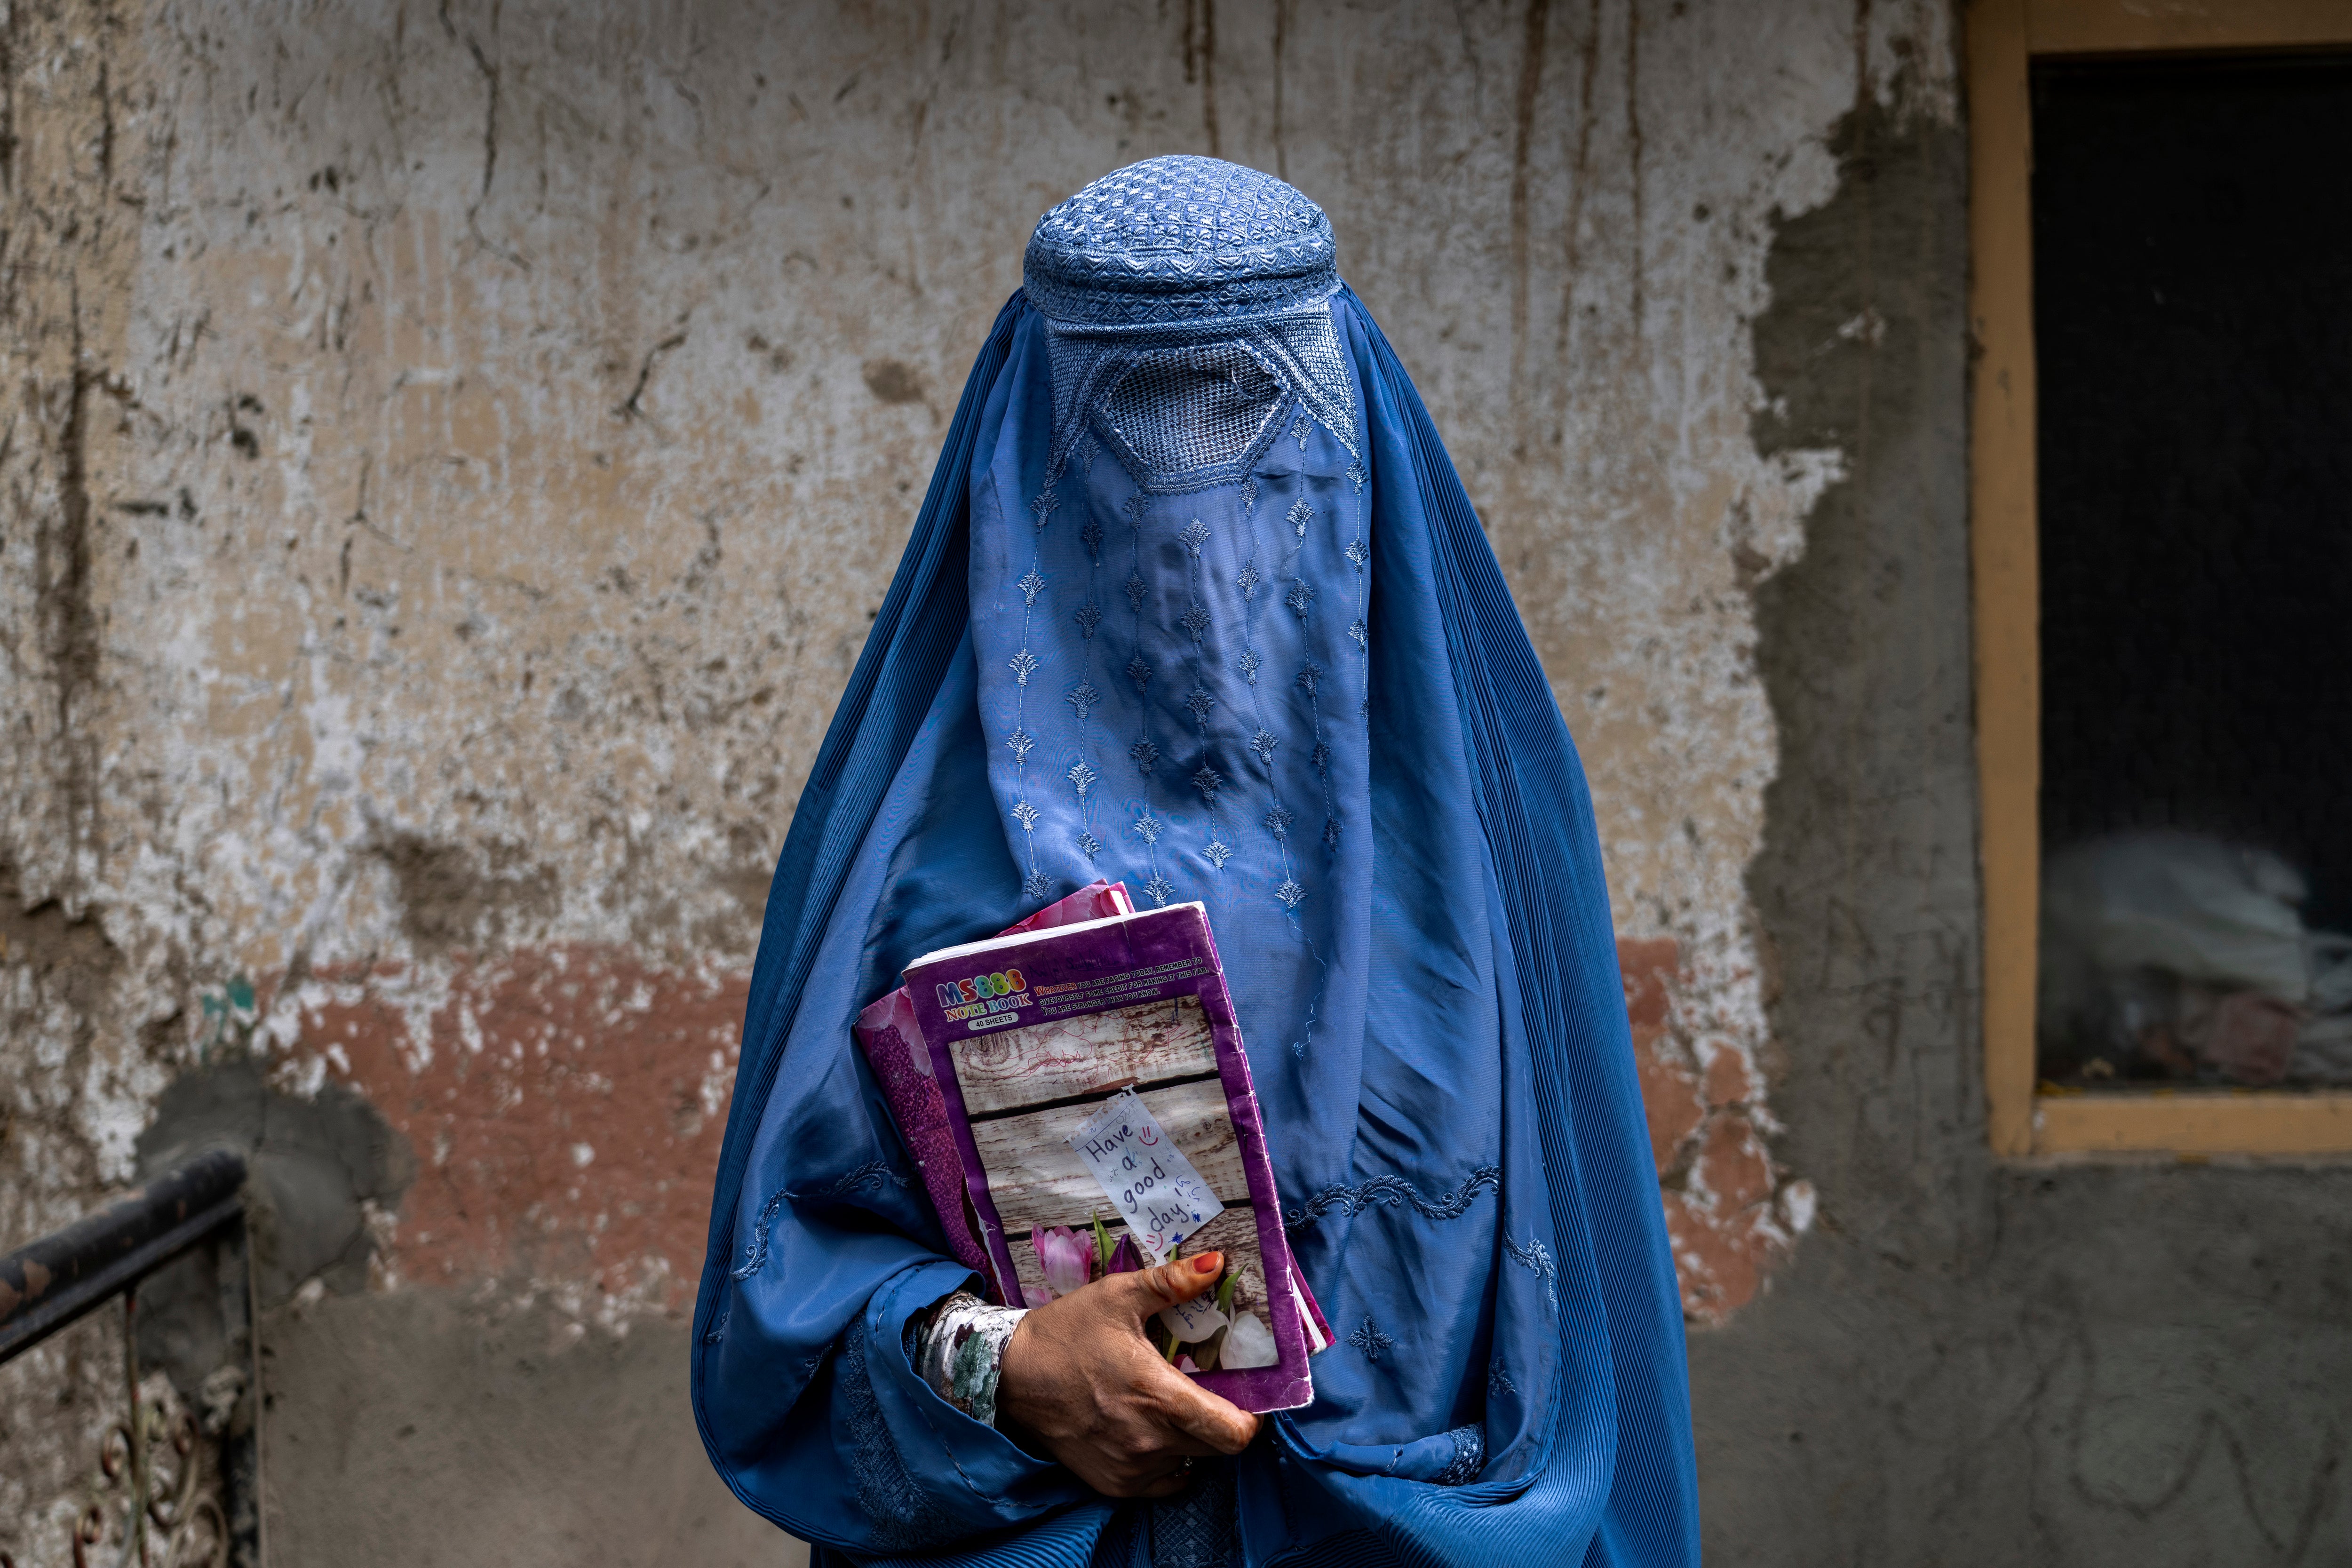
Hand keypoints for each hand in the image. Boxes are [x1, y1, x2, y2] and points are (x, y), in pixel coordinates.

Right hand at [996, 1250, 1260, 1496]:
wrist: (1012, 1374)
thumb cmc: (1068, 1331)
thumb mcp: (1119, 1296)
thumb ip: (1173, 1282)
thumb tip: (1218, 1263)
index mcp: (1158, 1395)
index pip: (1233, 1433)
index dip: (1251, 1419)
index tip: (1246, 1398)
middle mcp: (1149, 1440)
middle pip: (1218, 1448)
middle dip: (1223, 1421)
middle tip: (1209, 1393)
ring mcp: (1130, 1468)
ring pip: (1191, 1462)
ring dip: (1193, 1439)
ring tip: (1172, 1407)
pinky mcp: (1112, 1484)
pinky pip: (1163, 1481)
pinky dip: (1168, 1461)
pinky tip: (1153, 1432)